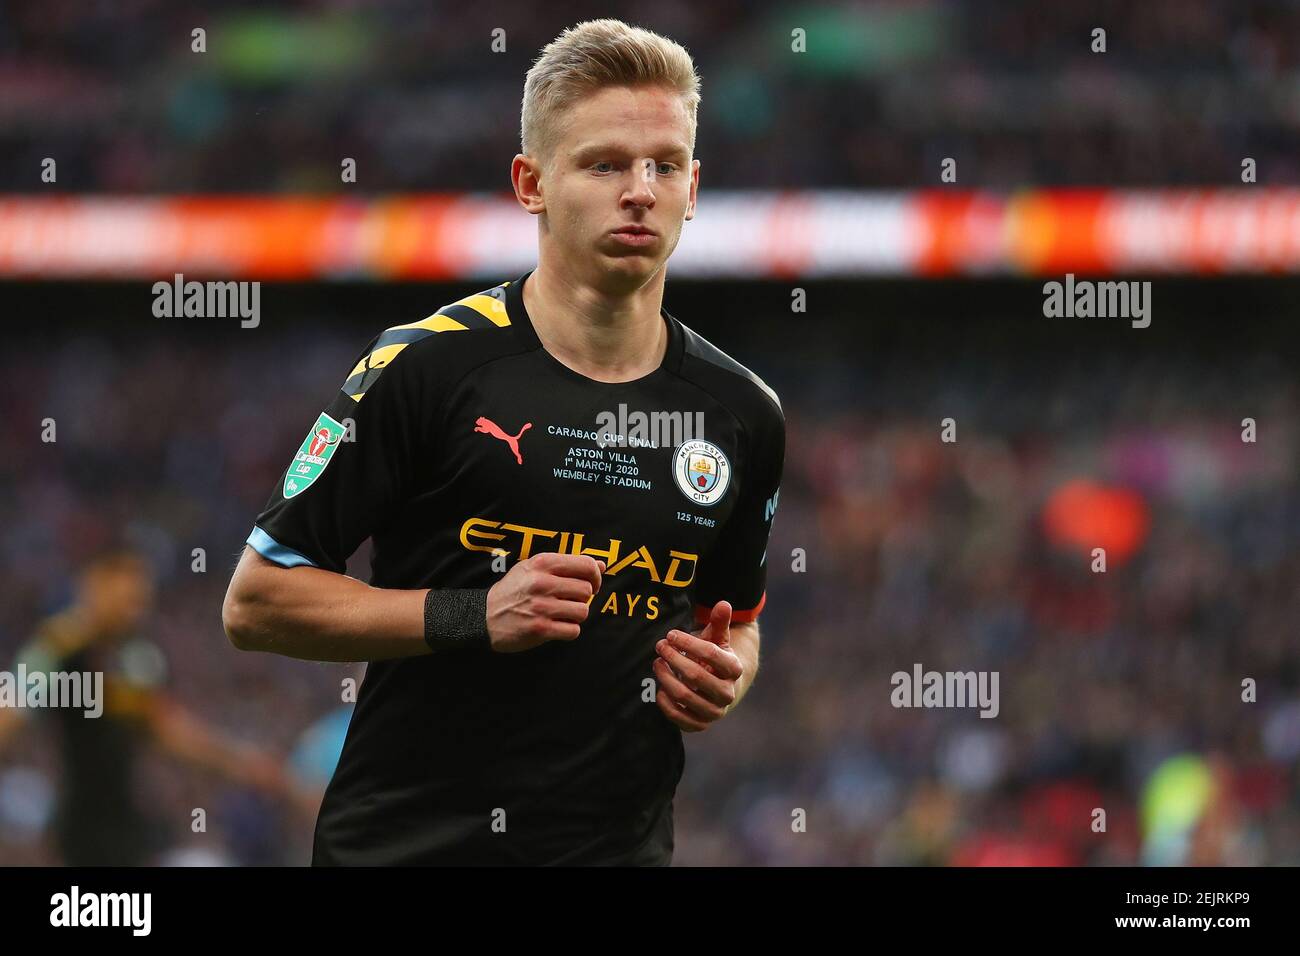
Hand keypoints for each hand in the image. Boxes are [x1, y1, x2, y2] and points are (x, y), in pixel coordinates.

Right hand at [485, 553, 603, 652]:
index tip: (592, 584)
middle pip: (587, 590)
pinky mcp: (540, 629)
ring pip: (583, 611)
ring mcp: (541, 607)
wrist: (483, 616)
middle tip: (570, 601)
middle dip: (583, 598)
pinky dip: (569, 630)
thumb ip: (567, 564)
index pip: (586, 565)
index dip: (595, 576)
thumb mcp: (534, 568)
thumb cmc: (514, 590)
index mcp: (542, 563)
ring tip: (562, 614)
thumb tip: (602, 565)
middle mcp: (542, 583)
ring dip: (576, 615)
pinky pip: (573, 630)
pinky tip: (557, 626)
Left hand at [653, 601, 742, 731]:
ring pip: (684, 696)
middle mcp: (727, 693)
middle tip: (660, 647)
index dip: (688, 642)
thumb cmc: (715, 658)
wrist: (721, 687)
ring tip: (657, 664)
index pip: (711, 654)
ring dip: (665, 678)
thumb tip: (723, 603)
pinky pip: (679, 717)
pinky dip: (665, 703)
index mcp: (734, 669)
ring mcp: (714, 711)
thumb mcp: (718, 638)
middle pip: (695, 675)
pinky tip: (659, 689)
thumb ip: (720, 621)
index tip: (670, 634)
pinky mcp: (700, 724)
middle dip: (673, 659)